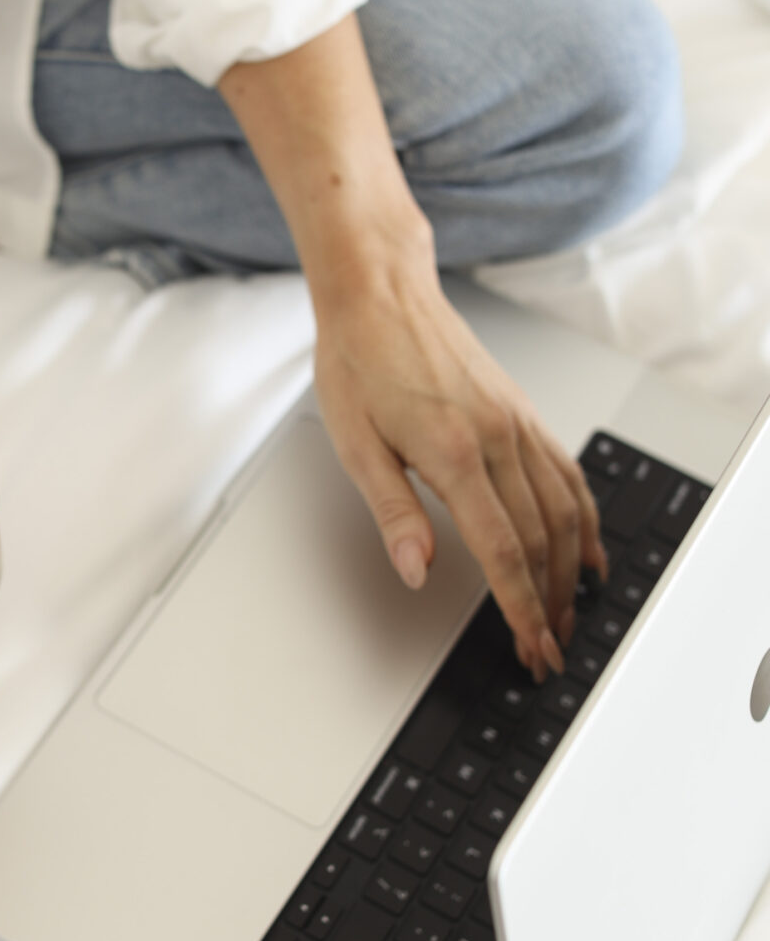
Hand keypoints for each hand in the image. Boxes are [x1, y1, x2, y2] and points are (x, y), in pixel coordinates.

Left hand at [313, 230, 605, 677]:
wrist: (380, 294)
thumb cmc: (359, 361)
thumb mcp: (355, 445)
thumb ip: (393, 513)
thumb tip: (416, 568)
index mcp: (453, 452)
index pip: (502, 551)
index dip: (521, 608)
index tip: (531, 646)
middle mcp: (497, 437)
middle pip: (541, 539)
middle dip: (550, 602)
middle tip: (549, 646)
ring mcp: (517, 422)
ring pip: (563, 510)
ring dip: (571, 569)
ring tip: (569, 612)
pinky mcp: (522, 412)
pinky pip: (567, 472)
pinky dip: (583, 517)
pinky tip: (585, 545)